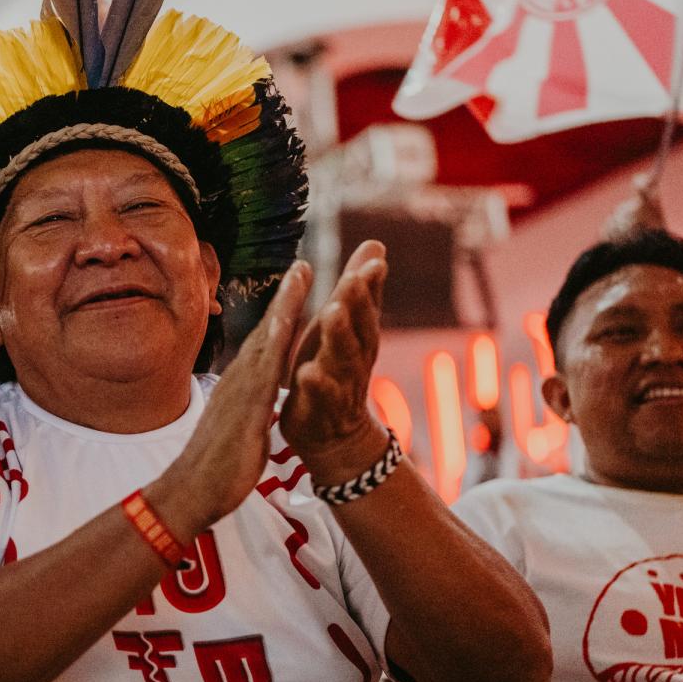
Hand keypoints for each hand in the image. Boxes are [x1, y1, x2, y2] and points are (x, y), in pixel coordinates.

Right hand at [157, 261, 311, 530]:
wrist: (188, 492)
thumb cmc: (213, 467)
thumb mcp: (236, 429)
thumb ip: (245, 409)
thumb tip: (252, 402)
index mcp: (240, 387)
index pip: (264, 343)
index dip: (280, 313)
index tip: (296, 286)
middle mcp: (238, 381)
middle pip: (266, 331)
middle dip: (285, 297)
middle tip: (302, 264)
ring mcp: (239, 392)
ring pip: (265, 342)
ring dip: (283, 307)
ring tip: (300, 276)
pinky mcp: (243, 409)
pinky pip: (262, 372)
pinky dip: (274, 344)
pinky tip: (285, 323)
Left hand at [280, 240, 389, 484]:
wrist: (336, 437)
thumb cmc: (335, 370)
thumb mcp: (346, 326)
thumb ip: (359, 290)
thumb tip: (376, 244)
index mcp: (358, 336)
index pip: (367, 306)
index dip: (371, 284)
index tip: (374, 260)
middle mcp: (354, 358)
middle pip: (359, 329)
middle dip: (357, 304)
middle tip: (352, 279)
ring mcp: (340, 385)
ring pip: (343, 360)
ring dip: (339, 336)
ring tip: (331, 313)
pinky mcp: (322, 411)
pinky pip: (321, 398)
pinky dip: (316, 386)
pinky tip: (306, 373)